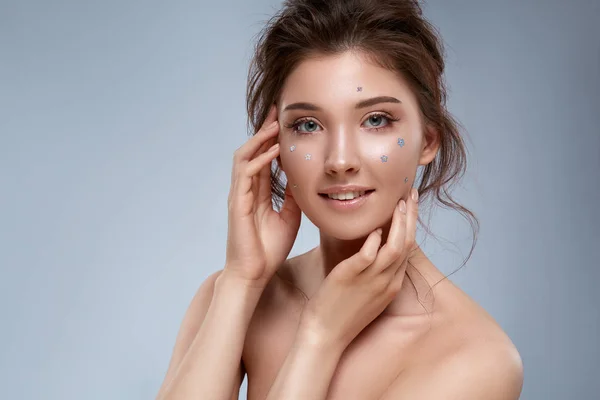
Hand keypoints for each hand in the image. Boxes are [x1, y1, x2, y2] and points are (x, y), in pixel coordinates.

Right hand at [224, 105, 301, 288]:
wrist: (254, 274)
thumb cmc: (269, 249)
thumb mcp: (289, 217)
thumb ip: (292, 196)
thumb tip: (302, 178)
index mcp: (257, 192)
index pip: (263, 157)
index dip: (272, 139)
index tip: (285, 122)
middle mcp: (245, 189)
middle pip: (251, 150)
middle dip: (264, 130)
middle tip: (278, 111)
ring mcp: (239, 195)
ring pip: (244, 157)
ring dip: (260, 139)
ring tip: (275, 125)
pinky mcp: (238, 204)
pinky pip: (246, 175)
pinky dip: (260, 160)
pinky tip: (274, 151)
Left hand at [299, 189, 418, 349]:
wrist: (325, 336)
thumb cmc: (341, 312)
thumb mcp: (367, 292)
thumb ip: (374, 271)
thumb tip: (373, 245)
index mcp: (392, 284)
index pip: (407, 248)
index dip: (411, 224)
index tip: (410, 205)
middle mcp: (387, 281)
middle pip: (406, 243)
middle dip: (411, 217)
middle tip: (411, 194)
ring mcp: (371, 281)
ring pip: (394, 247)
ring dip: (399, 223)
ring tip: (399, 203)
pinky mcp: (351, 278)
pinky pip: (368, 256)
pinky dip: (374, 240)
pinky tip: (374, 228)